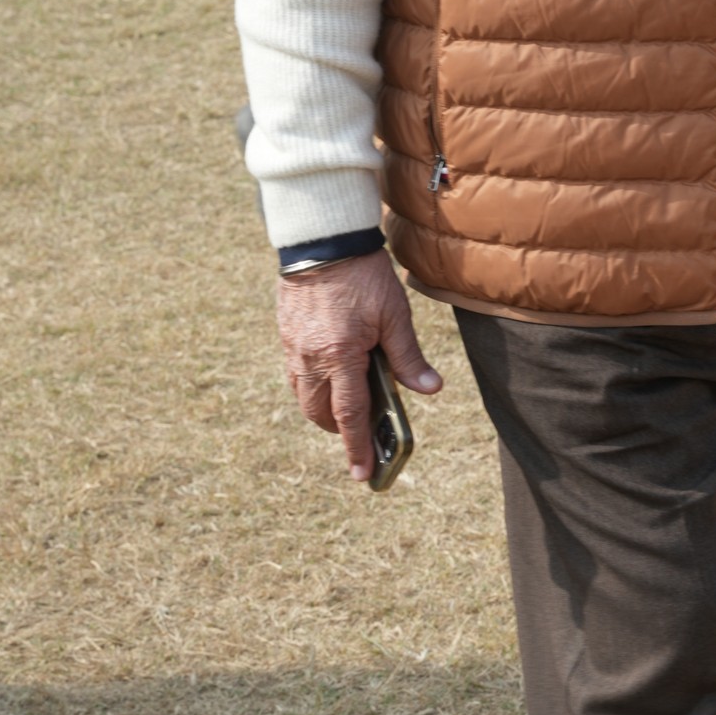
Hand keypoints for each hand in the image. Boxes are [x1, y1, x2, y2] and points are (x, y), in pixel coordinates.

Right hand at [276, 249, 441, 480]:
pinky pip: (294, 375)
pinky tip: (331, 376)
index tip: (362, 474)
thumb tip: (430, 389)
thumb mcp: (395, 314)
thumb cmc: (364, 275)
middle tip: (362, 431)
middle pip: (321, 413)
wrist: (324, 240)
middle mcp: (310, 358)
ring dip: (324, 409)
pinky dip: (312, 386)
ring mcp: (293, 348)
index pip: (349, 415)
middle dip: (340, 429)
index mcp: (340, 355)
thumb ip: (409, 357)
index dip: (356, 448)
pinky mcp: (286, 336)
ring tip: (349, 405)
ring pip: (304, 397)